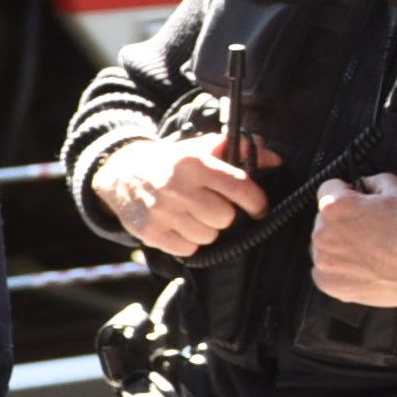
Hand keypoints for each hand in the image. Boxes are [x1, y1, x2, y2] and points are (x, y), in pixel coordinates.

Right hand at [99, 132, 270, 257]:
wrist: (121, 173)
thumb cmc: (172, 163)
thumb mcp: (201, 148)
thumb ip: (239, 150)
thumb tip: (275, 160)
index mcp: (194, 162)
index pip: (239, 187)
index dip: (256, 202)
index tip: (258, 208)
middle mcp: (177, 186)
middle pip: (224, 217)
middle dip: (225, 215)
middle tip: (214, 208)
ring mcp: (161, 211)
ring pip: (208, 236)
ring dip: (207, 230)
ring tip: (195, 217)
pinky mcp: (150, 232)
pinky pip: (188, 249)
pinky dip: (189, 241)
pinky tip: (180, 226)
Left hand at [309, 173, 396, 312]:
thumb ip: (374, 181)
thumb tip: (364, 183)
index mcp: (335, 207)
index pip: (328, 189)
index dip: (347, 191)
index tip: (358, 199)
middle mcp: (322, 234)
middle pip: (325, 218)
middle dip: (344, 219)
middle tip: (371, 228)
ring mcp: (324, 262)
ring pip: (325, 244)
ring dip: (341, 244)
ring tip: (371, 249)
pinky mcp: (329, 284)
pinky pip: (328, 269)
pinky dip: (342, 267)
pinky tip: (365, 265)